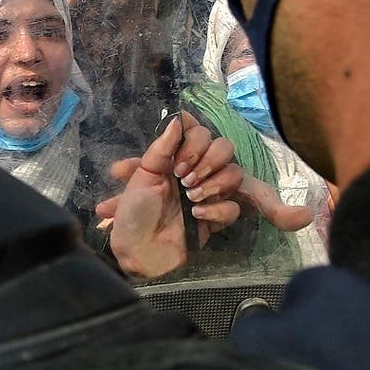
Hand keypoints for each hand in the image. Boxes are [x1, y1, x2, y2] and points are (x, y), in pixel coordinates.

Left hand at [96, 111, 241, 277]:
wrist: (139, 250)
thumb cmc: (134, 212)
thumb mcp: (142, 176)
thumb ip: (161, 148)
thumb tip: (177, 119)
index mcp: (176, 158)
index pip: (199, 132)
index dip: (194, 137)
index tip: (179, 153)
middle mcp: (196, 170)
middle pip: (224, 147)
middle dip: (207, 159)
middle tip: (184, 178)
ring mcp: (209, 193)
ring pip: (234, 173)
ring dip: (214, 183)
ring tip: (191, 197)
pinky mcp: (216, 217)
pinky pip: (233, 207)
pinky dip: (216, 209)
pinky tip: (197, 214)